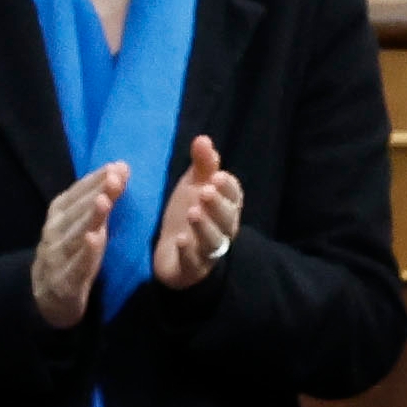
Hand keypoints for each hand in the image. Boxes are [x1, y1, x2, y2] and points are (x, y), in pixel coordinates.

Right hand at [29, 163, 124, 328]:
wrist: (47, 296)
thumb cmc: (72, 253)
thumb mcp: (85, 223)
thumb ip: (101, 197)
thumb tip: (121, 166)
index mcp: (59, 214)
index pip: (77, 193)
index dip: (95, 180)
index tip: (116, 167)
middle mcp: (54, 232)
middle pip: (77, 211)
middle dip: (96, 193)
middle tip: (114, 178)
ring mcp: (55, 257)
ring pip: (75, 235)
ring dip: (90, 218)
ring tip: (104, 202)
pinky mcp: (62, 282)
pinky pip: (75, 266)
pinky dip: (84, 253)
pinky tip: (94, 239)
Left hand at [149, 142, 240, 290]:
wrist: (172, 253)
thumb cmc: (190, 214)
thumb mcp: (194, 185)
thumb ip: (202, 164)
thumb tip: (203, 138)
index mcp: (226, 208)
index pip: (234, 197)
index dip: (227, 187)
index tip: (216, 175)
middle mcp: (222, 230)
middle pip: (227, 219)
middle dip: (218, 205)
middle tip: (205, 192)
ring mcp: (208, 251)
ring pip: (213, 241)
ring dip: (205, 227)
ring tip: (193, 212)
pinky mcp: (192, 267)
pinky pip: (194, 261)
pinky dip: (189, 251)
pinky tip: (181, 240)